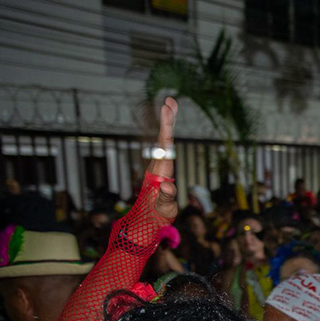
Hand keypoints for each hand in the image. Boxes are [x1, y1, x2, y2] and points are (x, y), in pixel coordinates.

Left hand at [148, 96, 178, 221]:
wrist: (148, 219)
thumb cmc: (157, 215)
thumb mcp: (164, 208)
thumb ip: (166, 197)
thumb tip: (167, 185)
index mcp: (159, 172)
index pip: (164, 147)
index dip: (166, 129)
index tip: (166, 112)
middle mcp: (157, 165)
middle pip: (163, 139)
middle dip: (167, 120)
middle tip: (170, 101)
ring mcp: (158, 165)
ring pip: (163, 140)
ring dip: (167, 121)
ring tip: (171, 103)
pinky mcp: (161, 167)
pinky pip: (166, 145)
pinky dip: (168, 131)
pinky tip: (169, 121)